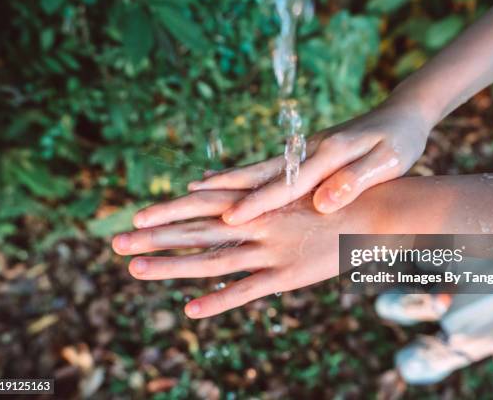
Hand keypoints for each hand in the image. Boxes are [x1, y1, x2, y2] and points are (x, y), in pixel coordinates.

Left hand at [113, 189, 378, 317]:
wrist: (377, 211)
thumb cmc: (335, 195)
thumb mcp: (294, 186)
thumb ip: (256, 190)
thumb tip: (218, 183)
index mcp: (260, 201)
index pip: (204, 204)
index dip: (169, 211)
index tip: (135, 214)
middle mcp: (258, 224)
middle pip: (197, 231)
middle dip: (156, 235)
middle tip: (115, 241)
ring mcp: (271, 250)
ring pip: (213, 260)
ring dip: (173, 264)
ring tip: (135, 268)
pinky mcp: (289, 275)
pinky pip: (248, 291)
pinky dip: (220, 300)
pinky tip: (191, 309)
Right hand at [172, 103, 429, 225]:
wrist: (402, 113)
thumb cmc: (401, 140)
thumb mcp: (388, 161)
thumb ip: (354, 180)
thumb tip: (323, 204)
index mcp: (329, 154)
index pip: (287, 184)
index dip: (258, 202)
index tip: (231, 219)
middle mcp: (308, 151)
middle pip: (259, 173)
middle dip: (223, 190)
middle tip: (189, 200)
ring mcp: (304, 152)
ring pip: (257, 170)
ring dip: (225, 182)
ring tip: (191, 191)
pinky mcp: (306, 155)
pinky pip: (269, 170)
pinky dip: (244, 178)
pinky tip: (226, 185)